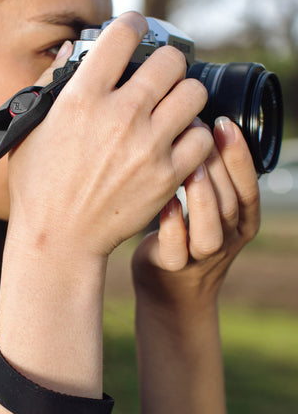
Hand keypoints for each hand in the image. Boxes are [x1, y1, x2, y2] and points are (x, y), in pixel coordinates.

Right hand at [6, 12, 213, 258]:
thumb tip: (72, 52)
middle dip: (165, 64)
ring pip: (194, 94)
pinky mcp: (166, 176)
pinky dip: (193, 137)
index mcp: (81, 99)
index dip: (132, 25)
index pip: (122, 34)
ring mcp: (147, 147)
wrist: (59, 239)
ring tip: (171, 111)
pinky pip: (201, 139)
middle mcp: (119, 116)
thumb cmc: (38, 188)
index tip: (135, 32)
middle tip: (158, 79)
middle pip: (170, 60)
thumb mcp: (29, 133)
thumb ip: (50, 86)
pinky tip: (176, 144)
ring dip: (184, 97)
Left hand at [132, 117, 259, 319]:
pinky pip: (176, 248)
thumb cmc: (183, 236)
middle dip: (218, 166)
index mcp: (240, 222)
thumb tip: (195, 130)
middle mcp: (227, 239)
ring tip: (190, 166)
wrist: (169, 290)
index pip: (248, 186)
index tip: (224, 123)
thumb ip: (206, 180)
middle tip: (198, 132)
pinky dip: (172, 225)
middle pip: (231, 202)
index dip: (240, 156)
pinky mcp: (174, 267)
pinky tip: (165, 202)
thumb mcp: (203, 210)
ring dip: (203, 196)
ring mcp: (201, 257)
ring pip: (211, 228)